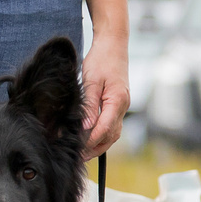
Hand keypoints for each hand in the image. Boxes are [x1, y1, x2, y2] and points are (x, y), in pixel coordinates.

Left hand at [82, 37, 130, 158]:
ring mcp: (122, 106)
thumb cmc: (101, 59)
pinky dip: (101, 135)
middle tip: (78, 157)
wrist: (113, 44)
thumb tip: (85, 128)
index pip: (104, 129)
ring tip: (83, 153)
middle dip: (94, 148)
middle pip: (110, 136)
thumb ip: (89, 106)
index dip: (90, 141)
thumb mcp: (91, 81)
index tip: (77, 149)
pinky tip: (90, 138)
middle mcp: (123, 106)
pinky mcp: (118, 104)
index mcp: (117, 100)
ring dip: (98, 144)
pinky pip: (112, 125)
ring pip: (112, 133)